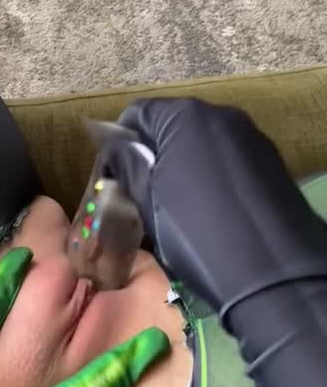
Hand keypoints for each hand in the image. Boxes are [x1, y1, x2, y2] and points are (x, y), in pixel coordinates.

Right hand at [101, 98, 326, 323]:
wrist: (271, 272)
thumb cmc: (196, 232)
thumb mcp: (146, 200)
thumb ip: (125, 164)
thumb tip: (115, 147)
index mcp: (185, 116)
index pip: (137, 113)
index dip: (120, 142)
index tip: (115, 173)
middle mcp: (221, 114)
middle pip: (172, 125)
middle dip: (154, 153)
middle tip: (143, 192)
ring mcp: (251, 137)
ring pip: (203, 142)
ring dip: (184, 164)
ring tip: (179, 205)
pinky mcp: (271, 161)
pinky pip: (228, 158)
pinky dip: (213, 174)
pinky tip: (212, 208)